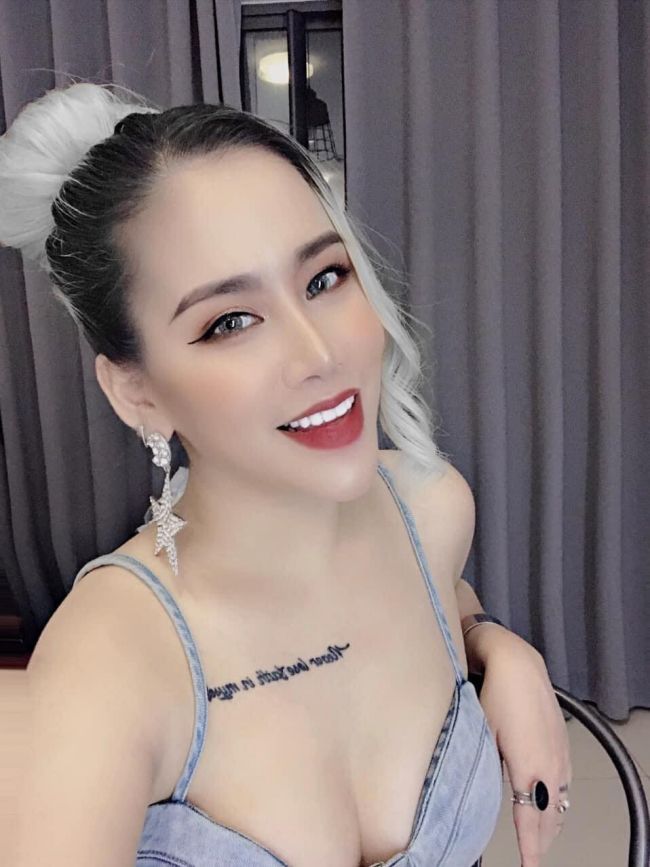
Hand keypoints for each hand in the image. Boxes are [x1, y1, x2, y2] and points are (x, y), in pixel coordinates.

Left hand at [476, 631, 572, 865]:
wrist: (516, 662)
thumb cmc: (493, 695)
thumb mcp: (482, 732)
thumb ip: (486, 766)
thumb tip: (480, 790)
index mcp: (528, 766)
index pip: (531, 818)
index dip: (530, 847)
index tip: (528, 866)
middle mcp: (549, 764)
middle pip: (550, 815)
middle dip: (541, 839)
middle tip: (531, 856)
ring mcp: (559, 752)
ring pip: (559, 799)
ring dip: (551, 820)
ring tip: (540, 839)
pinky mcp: (562, 741)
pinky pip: (564, 781)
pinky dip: (557, 798)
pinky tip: (550, 801)